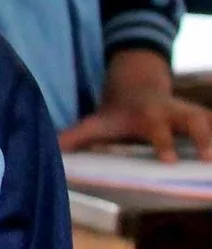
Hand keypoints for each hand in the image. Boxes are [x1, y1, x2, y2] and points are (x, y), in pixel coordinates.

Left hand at [60, 49, 211, 161]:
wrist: (137, 87)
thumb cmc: (115, 114)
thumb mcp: (96, 122)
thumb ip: (76, 136)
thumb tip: (52, 150)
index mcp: (148, 115)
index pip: (157, 130)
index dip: (163, 144)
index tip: (169, 161)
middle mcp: (173, 112)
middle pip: (194, 121)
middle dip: (203, 137)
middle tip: (208, 158)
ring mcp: (191, 113)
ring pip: (211, 121)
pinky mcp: (203, 118)